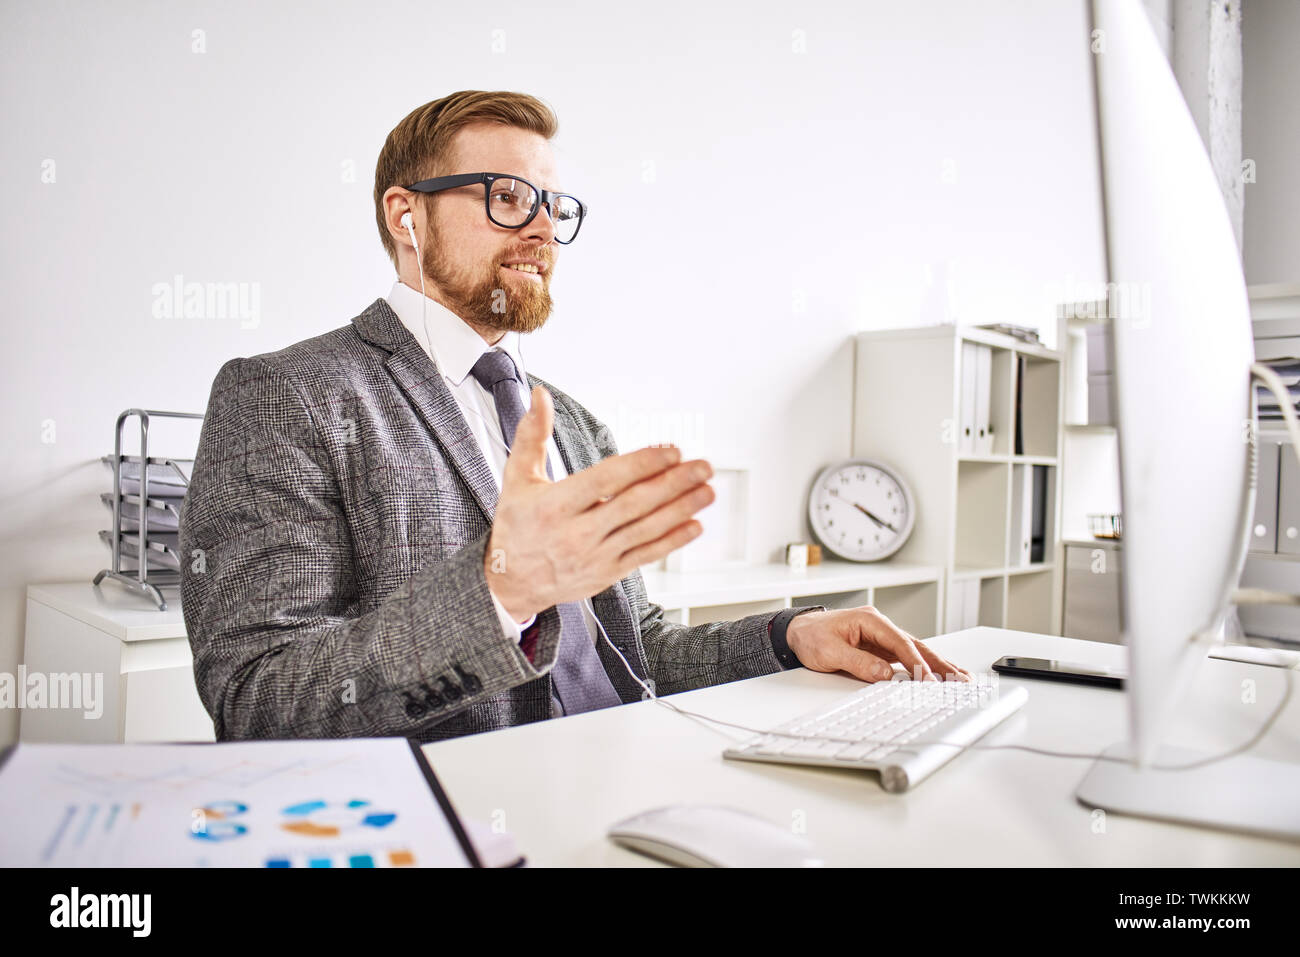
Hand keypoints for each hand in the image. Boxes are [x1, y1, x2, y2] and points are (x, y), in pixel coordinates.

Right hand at [485, 385, 714, 621]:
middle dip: (673, 483)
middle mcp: (577, 532)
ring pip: (645, 530)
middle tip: (701, 466)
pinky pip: (645, 556)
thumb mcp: (516, 478)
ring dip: (681, 509)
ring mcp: (595, 556)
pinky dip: (672, 541)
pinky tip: (694, 525)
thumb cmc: (516, 525)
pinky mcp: (608, 573)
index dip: (642, 464)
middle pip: (634, 504)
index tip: (671, 450)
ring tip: (707, 490)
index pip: (606, 480)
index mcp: (556, 505)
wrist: (509, 583)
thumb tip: (540, 396)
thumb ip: (533, 435)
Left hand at [785, 606, 972, 682]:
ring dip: (936, 665)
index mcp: (870, 621)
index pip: (900, 643)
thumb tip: (885, 675)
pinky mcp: (881, 649)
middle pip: (915, 646)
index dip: (916, 663)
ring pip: (915, 652)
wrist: (798, 632)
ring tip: (960, 678)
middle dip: (939, 663)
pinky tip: (938, 675)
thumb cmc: (811, 637)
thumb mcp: (829, 652)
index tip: (928, 680)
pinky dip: (923, 667)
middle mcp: (880, 627)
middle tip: (960, 678)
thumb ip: (858, 663)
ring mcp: (882, 637)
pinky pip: (906, 658)